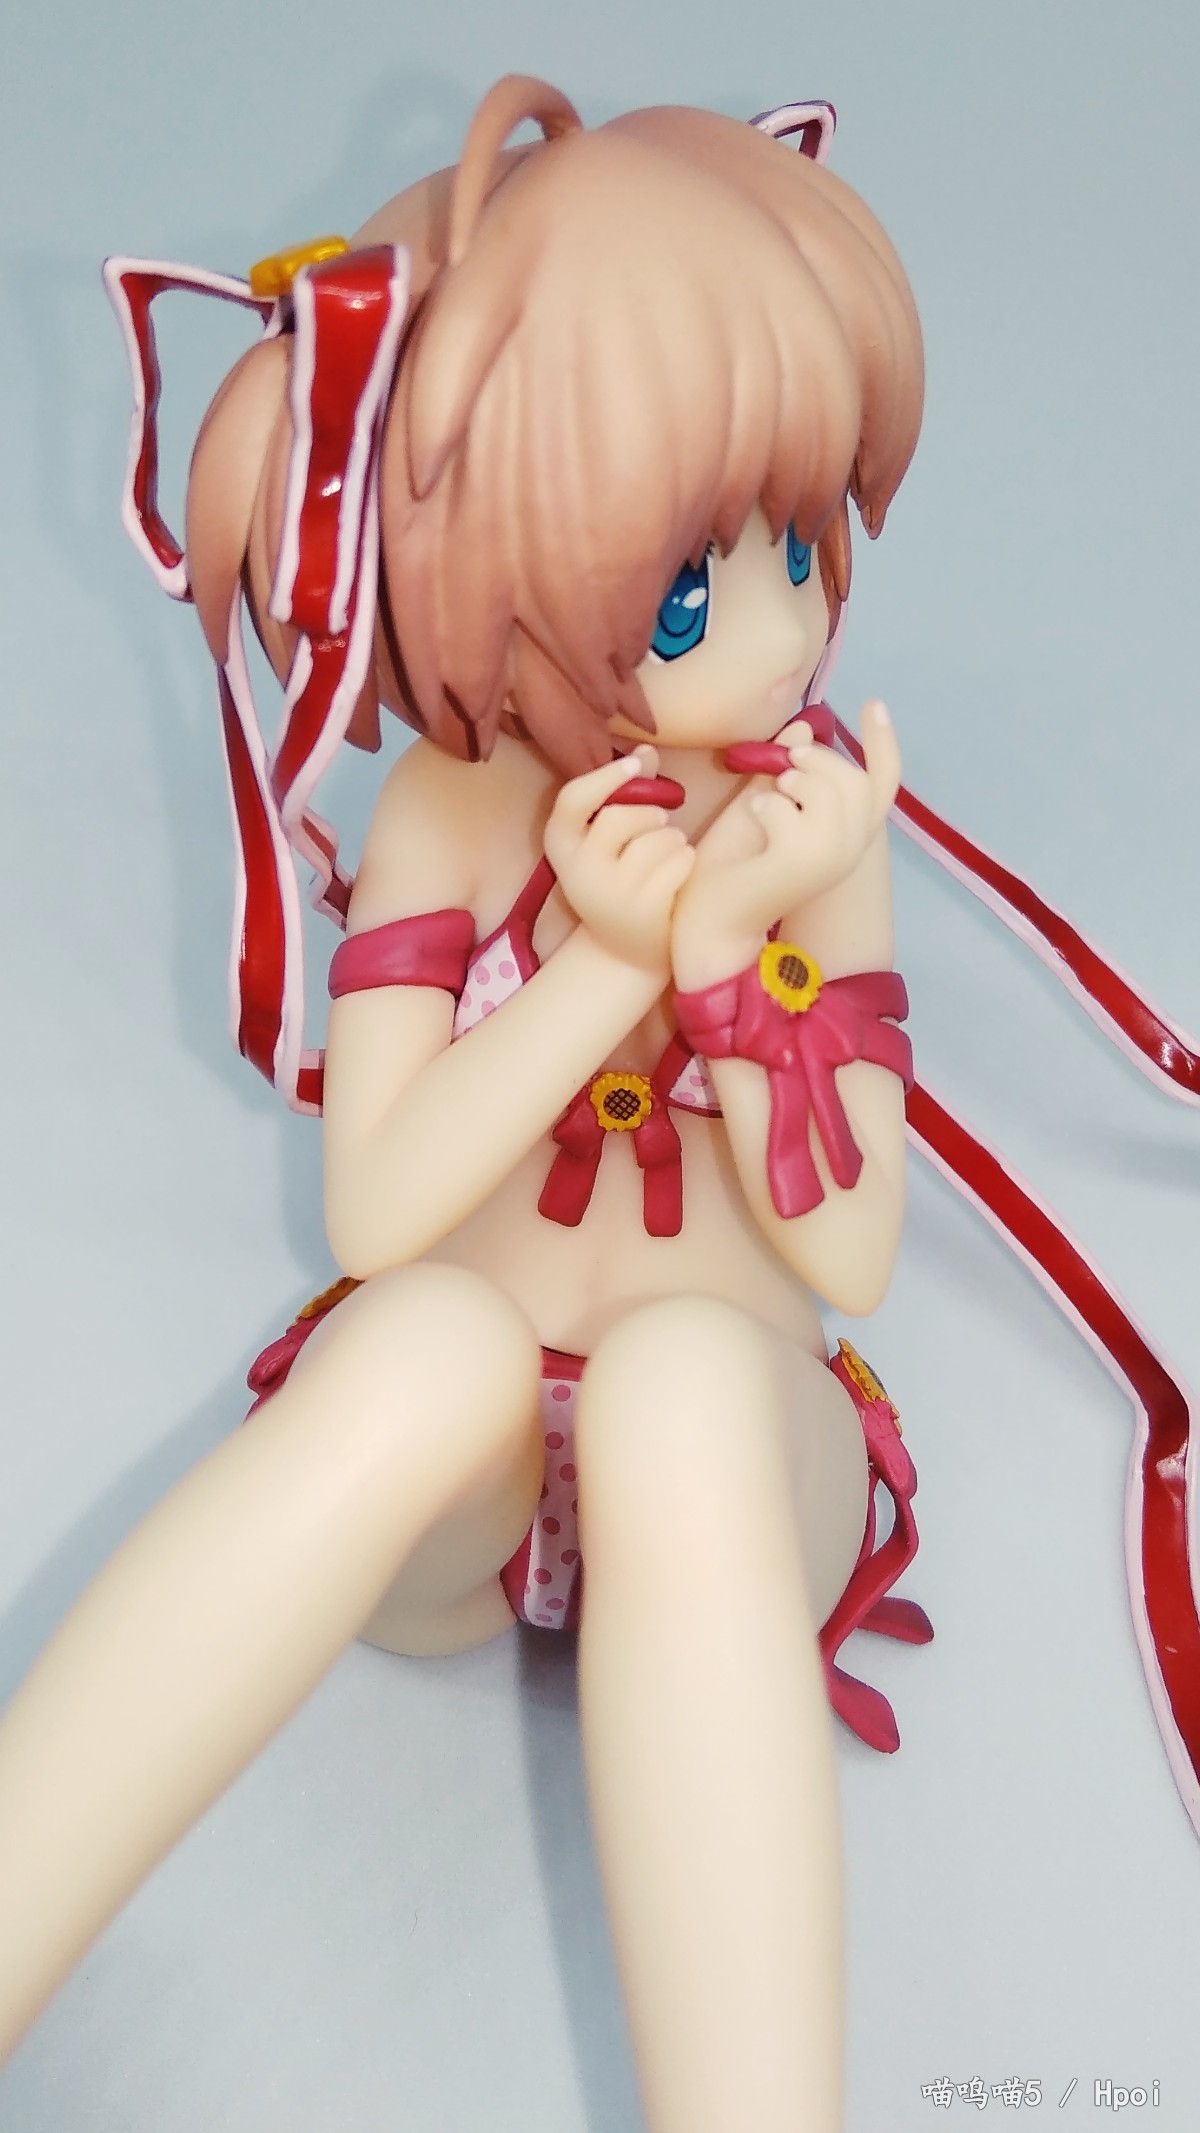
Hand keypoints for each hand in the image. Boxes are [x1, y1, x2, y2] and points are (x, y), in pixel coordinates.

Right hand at [544, 746, 695, 973]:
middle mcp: (578, 871)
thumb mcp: (607, 841)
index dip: (605, 776)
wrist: (625, 951)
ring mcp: (611, 893)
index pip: (573, 798)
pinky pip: (679, 861)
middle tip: (657, 825)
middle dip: (650, 814)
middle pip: (620, 816)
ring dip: (673, 838)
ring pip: (658, 837)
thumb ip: (625, 794)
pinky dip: (685, 860)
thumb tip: (646, 750)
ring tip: (667, 854)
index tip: (634, 763)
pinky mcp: (645, 910)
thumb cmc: (618, 880)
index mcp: (560, 846)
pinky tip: (677, 874)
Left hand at [672, 701, 899, 987]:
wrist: (710, 919)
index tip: (874, 703)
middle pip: (856, 780)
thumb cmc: (737, 865)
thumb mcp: (765, 806)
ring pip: (831, 790)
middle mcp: (849, 851)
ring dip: (794, 780)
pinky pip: (790, 809)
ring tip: (769, 799)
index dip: (884, 743)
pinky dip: (767, 806)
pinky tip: (756, 820)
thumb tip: (802, 727)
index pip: (884, 783)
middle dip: (819, 759)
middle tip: (785, 764)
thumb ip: (787, 771)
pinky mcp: (801, 863)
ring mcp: (829, 859)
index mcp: (847, 835)